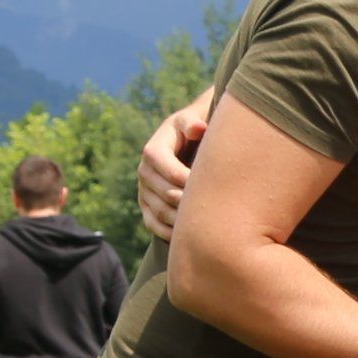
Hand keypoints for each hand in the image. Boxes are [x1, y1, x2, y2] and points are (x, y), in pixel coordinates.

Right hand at [137, 89, 213, 240]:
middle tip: (213, 210)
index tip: (208, 184)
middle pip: (165, 193)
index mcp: (153, 150)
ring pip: (160, 211)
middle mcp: (144, 171)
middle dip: (188, 202)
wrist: (185, 142)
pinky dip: (169, 232)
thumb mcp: (191, 121)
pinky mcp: (146, 205)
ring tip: (206, 224)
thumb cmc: (194, 130)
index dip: (186, 178)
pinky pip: (153, 224)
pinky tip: (189, 235)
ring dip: (181, 220)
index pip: (166, 168)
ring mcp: (144, 190)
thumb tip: (197, 128)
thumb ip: (192, 123)